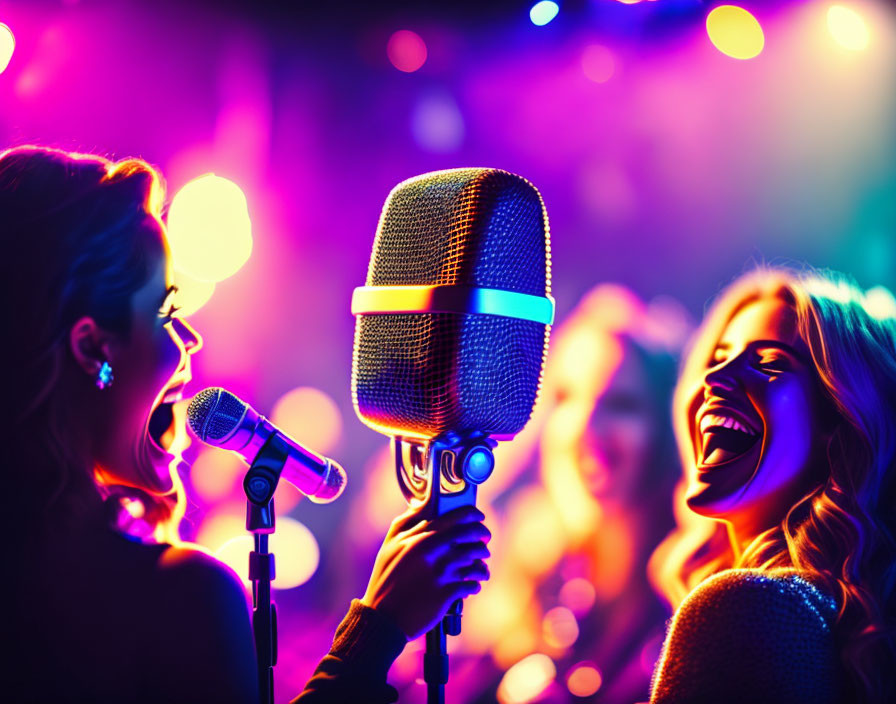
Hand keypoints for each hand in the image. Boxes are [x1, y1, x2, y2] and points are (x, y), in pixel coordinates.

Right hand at [361, 502, 490, 639]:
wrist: (383, 618)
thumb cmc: (384, 579)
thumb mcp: (389, 545)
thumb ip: (406, 522)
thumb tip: (422, 505)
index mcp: (421, 537)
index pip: (457, 517)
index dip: (474, 514)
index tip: (480, 517)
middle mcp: (433, 552)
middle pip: (472, 536)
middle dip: (483, 536)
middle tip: (485, 541)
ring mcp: (441, 573)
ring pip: (476, 561)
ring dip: (482, 564)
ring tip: (481, 568)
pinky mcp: (447, 594)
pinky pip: (473, 584)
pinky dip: (476, 584)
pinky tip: (472, 586)